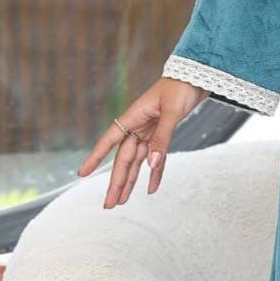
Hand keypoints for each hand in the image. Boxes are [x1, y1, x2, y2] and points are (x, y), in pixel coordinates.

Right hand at [75, 77, 207, 206]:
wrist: (198, 75)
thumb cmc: (181, 87)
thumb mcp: (172, 112)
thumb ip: (162, 138)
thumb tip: (151, 165)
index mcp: (133, 116)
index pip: (109, 140)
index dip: (95, 157)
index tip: (81, 174)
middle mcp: (138, 125)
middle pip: (124, 158)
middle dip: (116, 182)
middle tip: (109, 205)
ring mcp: (149, 131)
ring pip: (137, 161)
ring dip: (130, 181)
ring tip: (122, 202)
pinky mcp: (162, 133)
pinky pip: (156, 157)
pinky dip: (154, 173)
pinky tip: (151, 189)